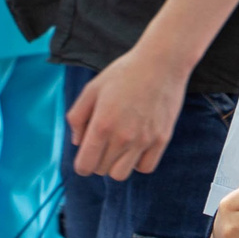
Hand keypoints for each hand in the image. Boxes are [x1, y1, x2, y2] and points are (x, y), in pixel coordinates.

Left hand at [67, 44, 189, 179]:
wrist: (161, 63)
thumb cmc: (124, 73)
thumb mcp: (92, 89)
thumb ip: (77, 117)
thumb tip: (77, 142)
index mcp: (102, 125)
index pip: (85, 166)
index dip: (81, 163)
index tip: (85, 155)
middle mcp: (122, 137)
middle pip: (101, 170)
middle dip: (97, 160)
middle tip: (103, 142)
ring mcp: (144, 140)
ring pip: (121, 174)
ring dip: (115, 165)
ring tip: (119, 147)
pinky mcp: (161, 140)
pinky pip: (145, 167)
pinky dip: (137, 163)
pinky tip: (136, 147)